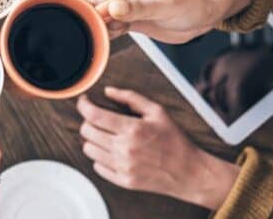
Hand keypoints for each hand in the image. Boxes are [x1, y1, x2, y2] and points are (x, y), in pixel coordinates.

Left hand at [76, 87, 238, 209]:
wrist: (188, 172)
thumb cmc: (174, 140)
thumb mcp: (157, 112)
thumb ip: (130, 98)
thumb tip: (108, 91)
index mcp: (132, 129)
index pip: (93, 115)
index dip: (83, 105)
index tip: (84, 102)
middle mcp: (124, 149)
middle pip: (86, 132)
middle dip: (88, 121)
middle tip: (97, 119)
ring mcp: (122, 166)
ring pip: (88, 149)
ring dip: (92, 140)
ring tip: (106, 136)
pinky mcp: (123, 180)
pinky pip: (97, 167)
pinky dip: (100, 157)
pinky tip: (112, 151)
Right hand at [86, 0, 252, 42]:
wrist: (204, 13)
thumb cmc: (191, 4)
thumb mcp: (165, 6)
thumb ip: (137, 7)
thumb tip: (111, 7)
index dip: (97, 14)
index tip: (104, 29)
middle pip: (94, 6)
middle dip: (96, 23)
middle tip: (111, 35)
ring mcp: (121, 1)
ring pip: (97, 17)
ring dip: (101, 30)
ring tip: (119, 35)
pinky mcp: (124, 16)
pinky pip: (107, 26)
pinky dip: (107, 34)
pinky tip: (115, 38)